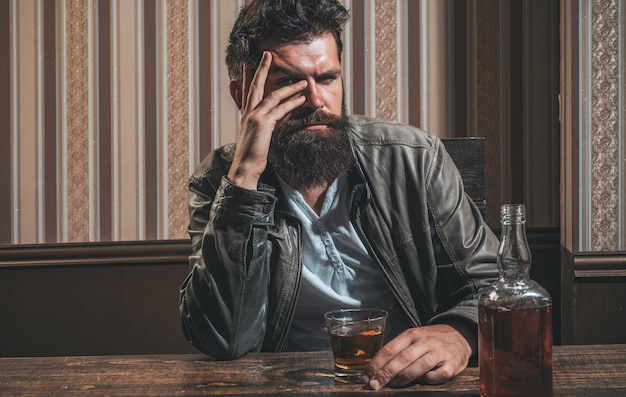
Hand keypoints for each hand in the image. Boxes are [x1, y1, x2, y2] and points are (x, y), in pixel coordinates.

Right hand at [227, 51, 307, 189]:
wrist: (244, 168)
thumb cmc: (250, 157)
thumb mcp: (255, 137)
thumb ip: (261, 126)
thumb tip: (271, 121)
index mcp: (246, 115)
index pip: (246, 91)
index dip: (247, 77)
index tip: (249, 65)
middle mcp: (248, 112)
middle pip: (255, 85)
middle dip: (262, 68)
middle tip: (268, 55)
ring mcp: (255, 117)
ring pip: (273, 96)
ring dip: (290, 88)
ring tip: (302, 82)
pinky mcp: (263, 123)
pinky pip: (280, 109)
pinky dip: (292, 103)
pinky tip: (301, 98)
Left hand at [360, 324, 472, 389]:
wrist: (460, 334)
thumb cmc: (430, 339)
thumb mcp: (413, 338)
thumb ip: (397, 350)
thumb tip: (376, 369)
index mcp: (411, 334)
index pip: (389, 349)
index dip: (376, 364)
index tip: (366, 377)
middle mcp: (424, 341)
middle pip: (402, 358)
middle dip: (386, 373)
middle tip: (374, 385)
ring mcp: (439, 352)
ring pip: (419, 366)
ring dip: (403, 378)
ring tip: (393, 385)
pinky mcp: (452, 363)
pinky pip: (439, 374)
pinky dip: (429, 379)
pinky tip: (423, 381)